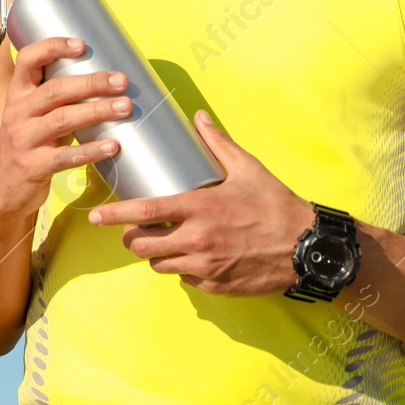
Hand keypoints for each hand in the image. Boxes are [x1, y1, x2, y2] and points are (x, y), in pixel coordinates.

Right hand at [0, 37, 129, 224]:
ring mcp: (24, 140)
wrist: (1, 190)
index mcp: (17, 95)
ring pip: (63, 120)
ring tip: (125, 107)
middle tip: (121, 80)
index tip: (82, 45)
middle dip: (91, 82)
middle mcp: (17, 113)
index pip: (28, 60)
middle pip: (55, 90)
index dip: (53, 47)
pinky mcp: (33, 166)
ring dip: (97, 111)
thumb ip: (53, 98)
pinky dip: (91, 151)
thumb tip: (101, 79)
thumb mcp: (29, 116)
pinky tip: (113, 146)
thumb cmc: (25, 146)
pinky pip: (65, 156)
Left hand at [87, 109, 314, 295]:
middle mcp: (198, 241)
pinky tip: (194, 256)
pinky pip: (185, 280)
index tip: (95, 215)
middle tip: (133, 229)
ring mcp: (206, 267)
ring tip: (165, 241)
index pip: (146, 213)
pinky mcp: (216, 287)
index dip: (115, 215)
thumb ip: (218, 143)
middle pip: (143, 245)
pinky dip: (183, 269)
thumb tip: (198, 116)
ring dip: (156, 254)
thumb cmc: (277, 205)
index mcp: (201, 209)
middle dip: (132, 238)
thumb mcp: (248, 169)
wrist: (309, 248)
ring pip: (160, 265)